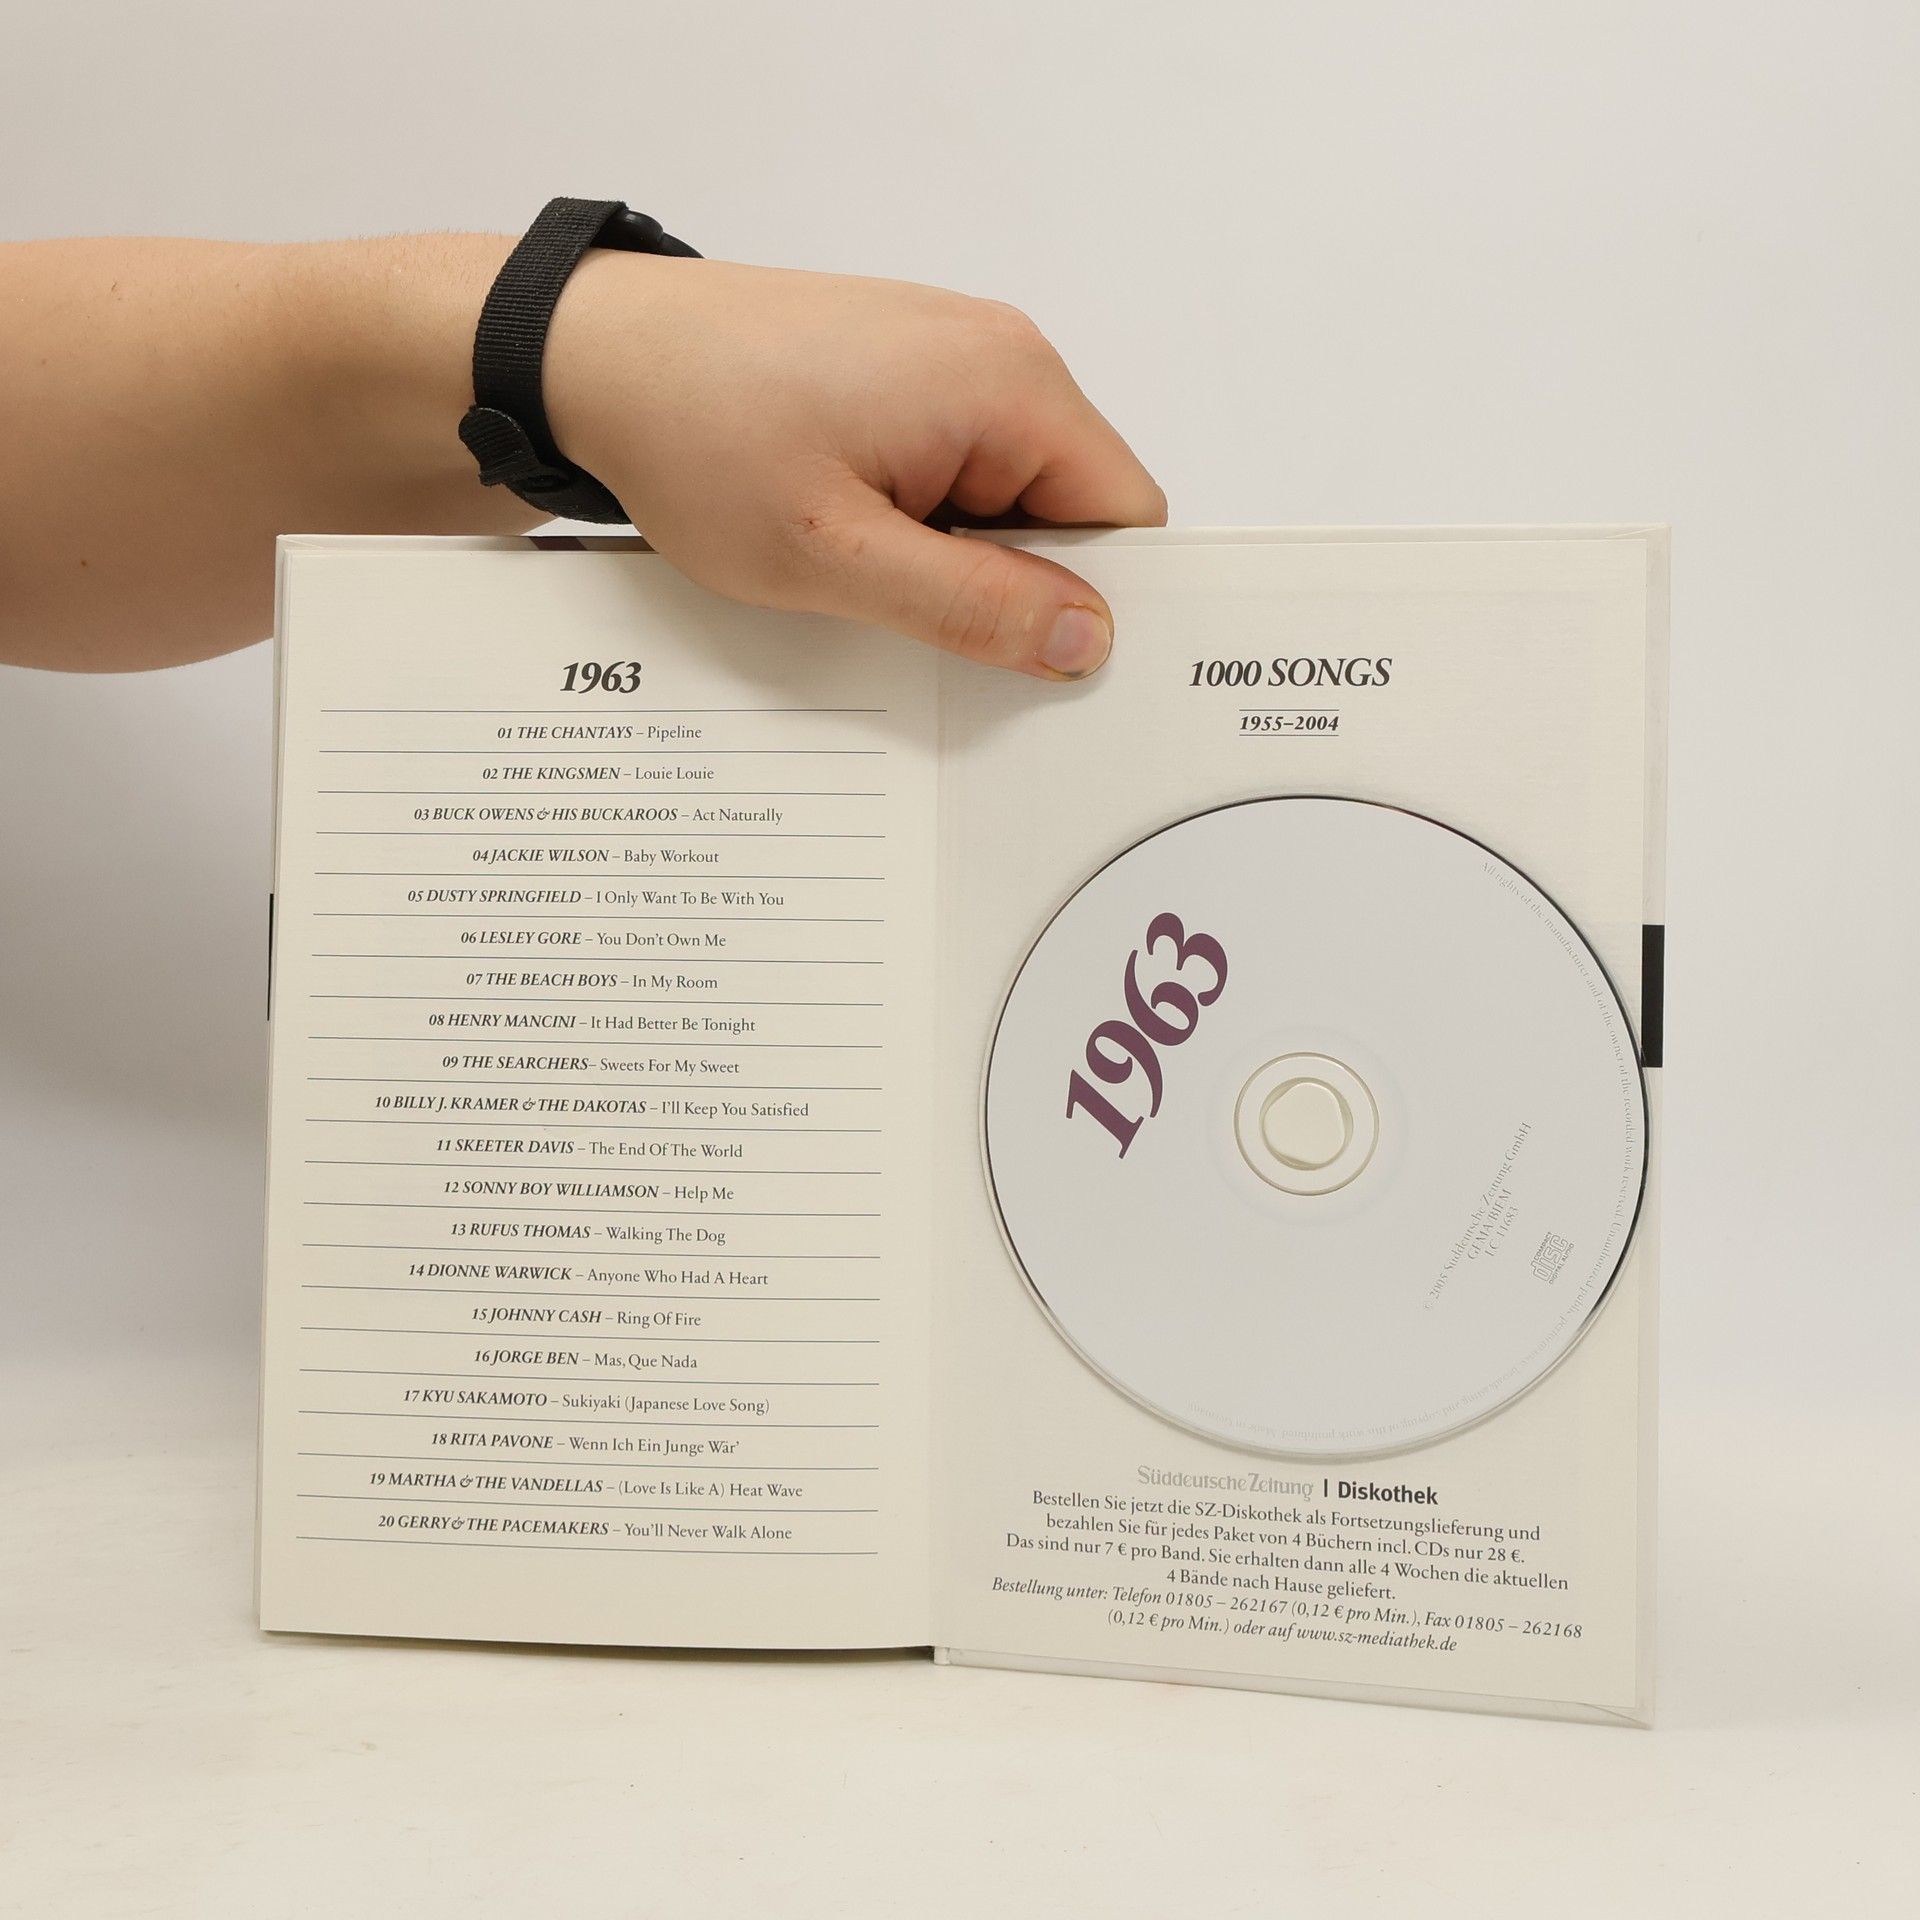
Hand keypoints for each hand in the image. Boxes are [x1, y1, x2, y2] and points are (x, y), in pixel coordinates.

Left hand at [545, 257, 1165, 678]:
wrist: (590, 354)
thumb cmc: (696, 434)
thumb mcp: (835, 555)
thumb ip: (972, 606)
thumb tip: (1090, 639)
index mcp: (1010, 385)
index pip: (1128, 516)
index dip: (1099, 602)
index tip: (1047, 670)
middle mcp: (999, 355)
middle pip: (1072, 510)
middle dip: (1015, 587)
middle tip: (926, 634)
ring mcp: (950, 358)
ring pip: (1009, 498)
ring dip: (956, 560)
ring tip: (865, 576)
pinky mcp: (904, 373)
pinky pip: (956, 470)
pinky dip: (920, 525)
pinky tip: (850, 542)